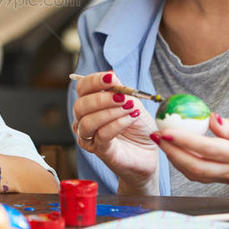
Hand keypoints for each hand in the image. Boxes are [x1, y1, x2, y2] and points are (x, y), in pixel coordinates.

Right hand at [71, 71, 158, 192]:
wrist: (148, 151)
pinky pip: (102, 135)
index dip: (94, 80)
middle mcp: (84, 119)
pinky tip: (131, 118)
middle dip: (101, 98)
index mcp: (90, 103)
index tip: (111, 77)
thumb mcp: (133, 103)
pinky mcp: (99, 150)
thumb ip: (122, 91)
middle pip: (80, 105)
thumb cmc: (138, 126)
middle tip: (122, 97)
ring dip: (110, 112)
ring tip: (129, 108)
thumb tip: (112, 77)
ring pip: (88, 121)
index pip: (82, 87)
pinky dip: (117, 124)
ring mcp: (90, 136)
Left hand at [155, 113, 228, 195]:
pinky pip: (207, 176)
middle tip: (156, 135)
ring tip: (164, 142)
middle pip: (196, 168)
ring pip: (198, 176)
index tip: (165, 130)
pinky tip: (182, 151)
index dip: (183, 141)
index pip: (208, 149)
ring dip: (177, 160)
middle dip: (171, 153)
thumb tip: (211, 119)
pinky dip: (190, 165)